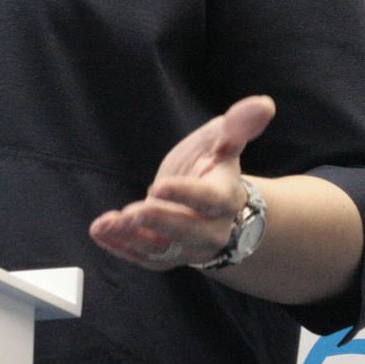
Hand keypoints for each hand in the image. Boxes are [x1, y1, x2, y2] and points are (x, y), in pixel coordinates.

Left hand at [88, 95, 274, 270]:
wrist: (212, 205)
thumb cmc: (212, 166)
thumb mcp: (221, 141)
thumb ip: (238, 126)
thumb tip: (264, 104)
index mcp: (226, 196)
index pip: (209, 199)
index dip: (186, 194)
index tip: (159, 186)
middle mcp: (212, 228)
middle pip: (189, 232)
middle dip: (160, 222)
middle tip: (133, 211)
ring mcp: (189, 247)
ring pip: (164, 251)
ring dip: (133, 239)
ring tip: (106, 225)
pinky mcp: (168, 256)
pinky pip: (145, 259)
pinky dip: (121, 248)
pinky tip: (100, 232)